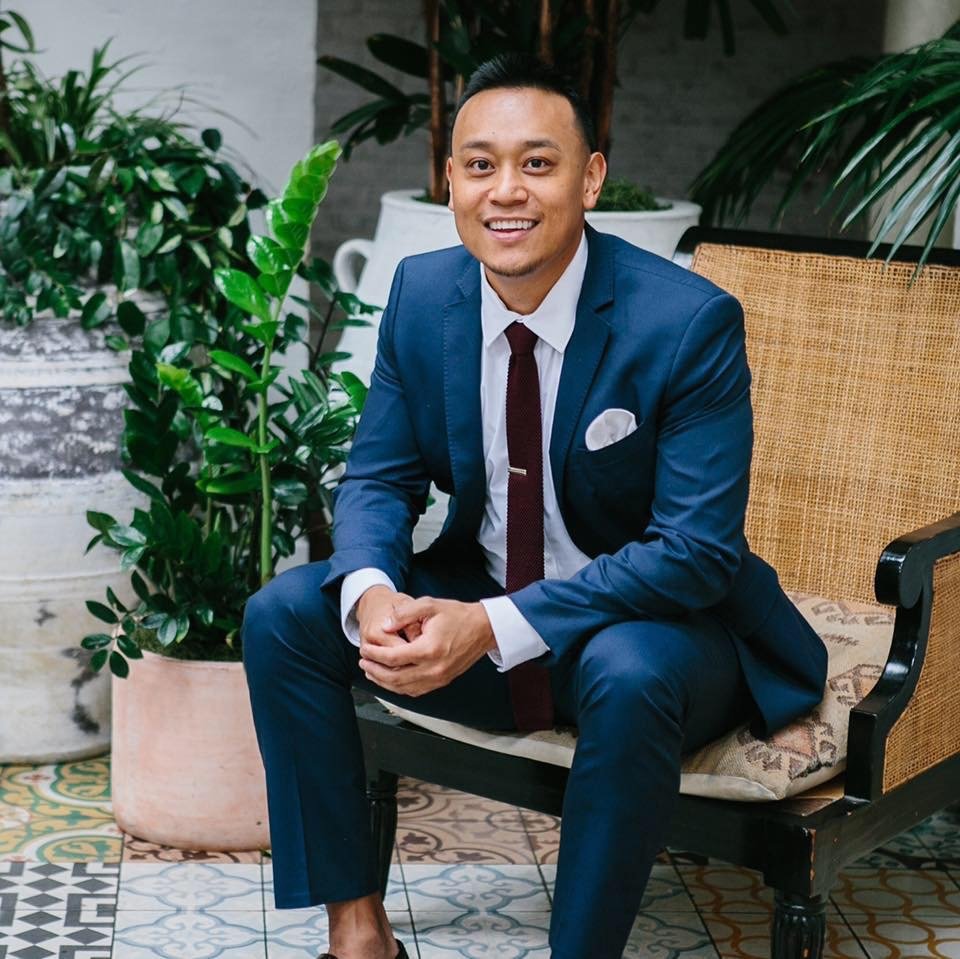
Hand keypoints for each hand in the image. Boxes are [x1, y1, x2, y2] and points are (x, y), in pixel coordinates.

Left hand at [358, 596, 496, 696]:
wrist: (484, 628)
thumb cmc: (458, 615)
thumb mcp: (429, 605)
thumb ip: (404, 614)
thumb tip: (384, 626)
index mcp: (429, 649)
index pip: (393, 658)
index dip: (374, 655)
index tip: (364, 649)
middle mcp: (434, 668)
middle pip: (395, 678)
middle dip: (375, 671)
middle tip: (363, 663)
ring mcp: (439, 678)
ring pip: (404, 688)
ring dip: (384, 682)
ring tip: (371, 673)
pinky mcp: (443, 681)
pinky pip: (416, 691)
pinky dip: (400, 688)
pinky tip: (391, 680)